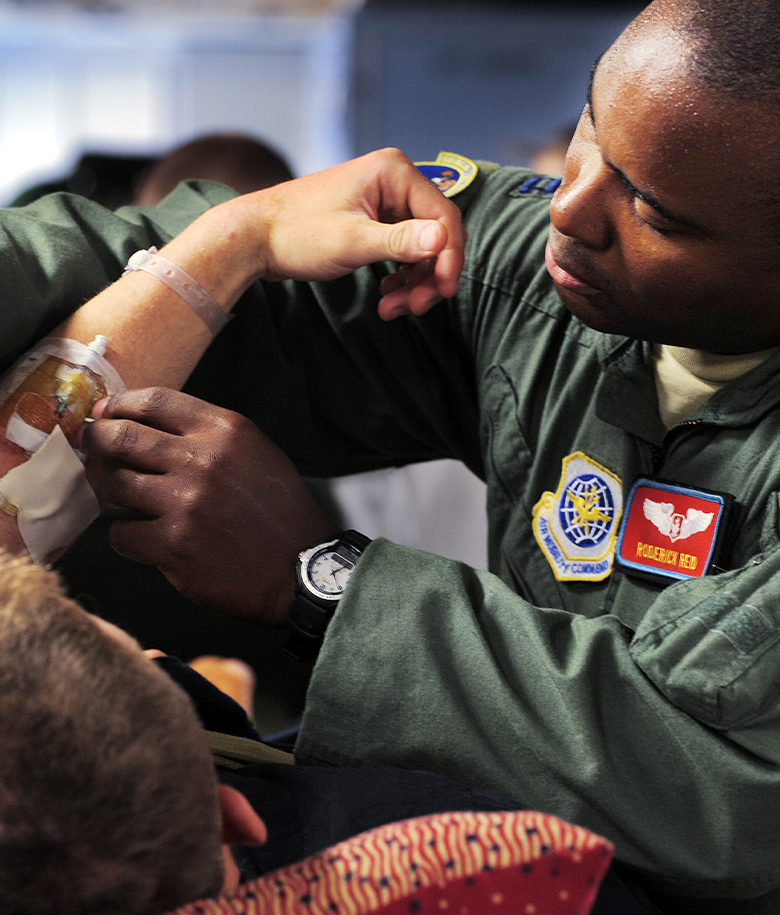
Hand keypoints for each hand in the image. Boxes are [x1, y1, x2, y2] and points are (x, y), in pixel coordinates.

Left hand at [82, 388, 340, 625]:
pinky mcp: (174, 545)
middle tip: (91, 449)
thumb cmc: (279, 510)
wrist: (301, 567)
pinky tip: (143, 536)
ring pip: (113, 484)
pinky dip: (126, 535)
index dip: (119, 404)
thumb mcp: (256, 452)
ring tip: (118, 494)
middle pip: (120, 436)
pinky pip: (121, 534)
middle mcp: (203, 461)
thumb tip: (147, 423)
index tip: (105, 413)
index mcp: (225, 431)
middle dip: (96, 441)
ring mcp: (185, 504)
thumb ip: (208, 434)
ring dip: (108, 489)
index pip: (153, 401)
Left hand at [245, 147, 466, 318]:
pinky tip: (387, 297)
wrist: (254, 238)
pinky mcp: (374, 220)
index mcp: (393, 172)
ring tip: (394, 309)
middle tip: (416, 307)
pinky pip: (403, 252)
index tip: (444, 292)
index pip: (443, 216)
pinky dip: (401, 278)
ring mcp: (384, 201)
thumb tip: (442, 239)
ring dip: (415, 283)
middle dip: (430, 275)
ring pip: (421, 248)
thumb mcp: (352, 241)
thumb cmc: (296, 232)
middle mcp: (393, 181)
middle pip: (436, 234)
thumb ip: (400, 241)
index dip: (449, 258)